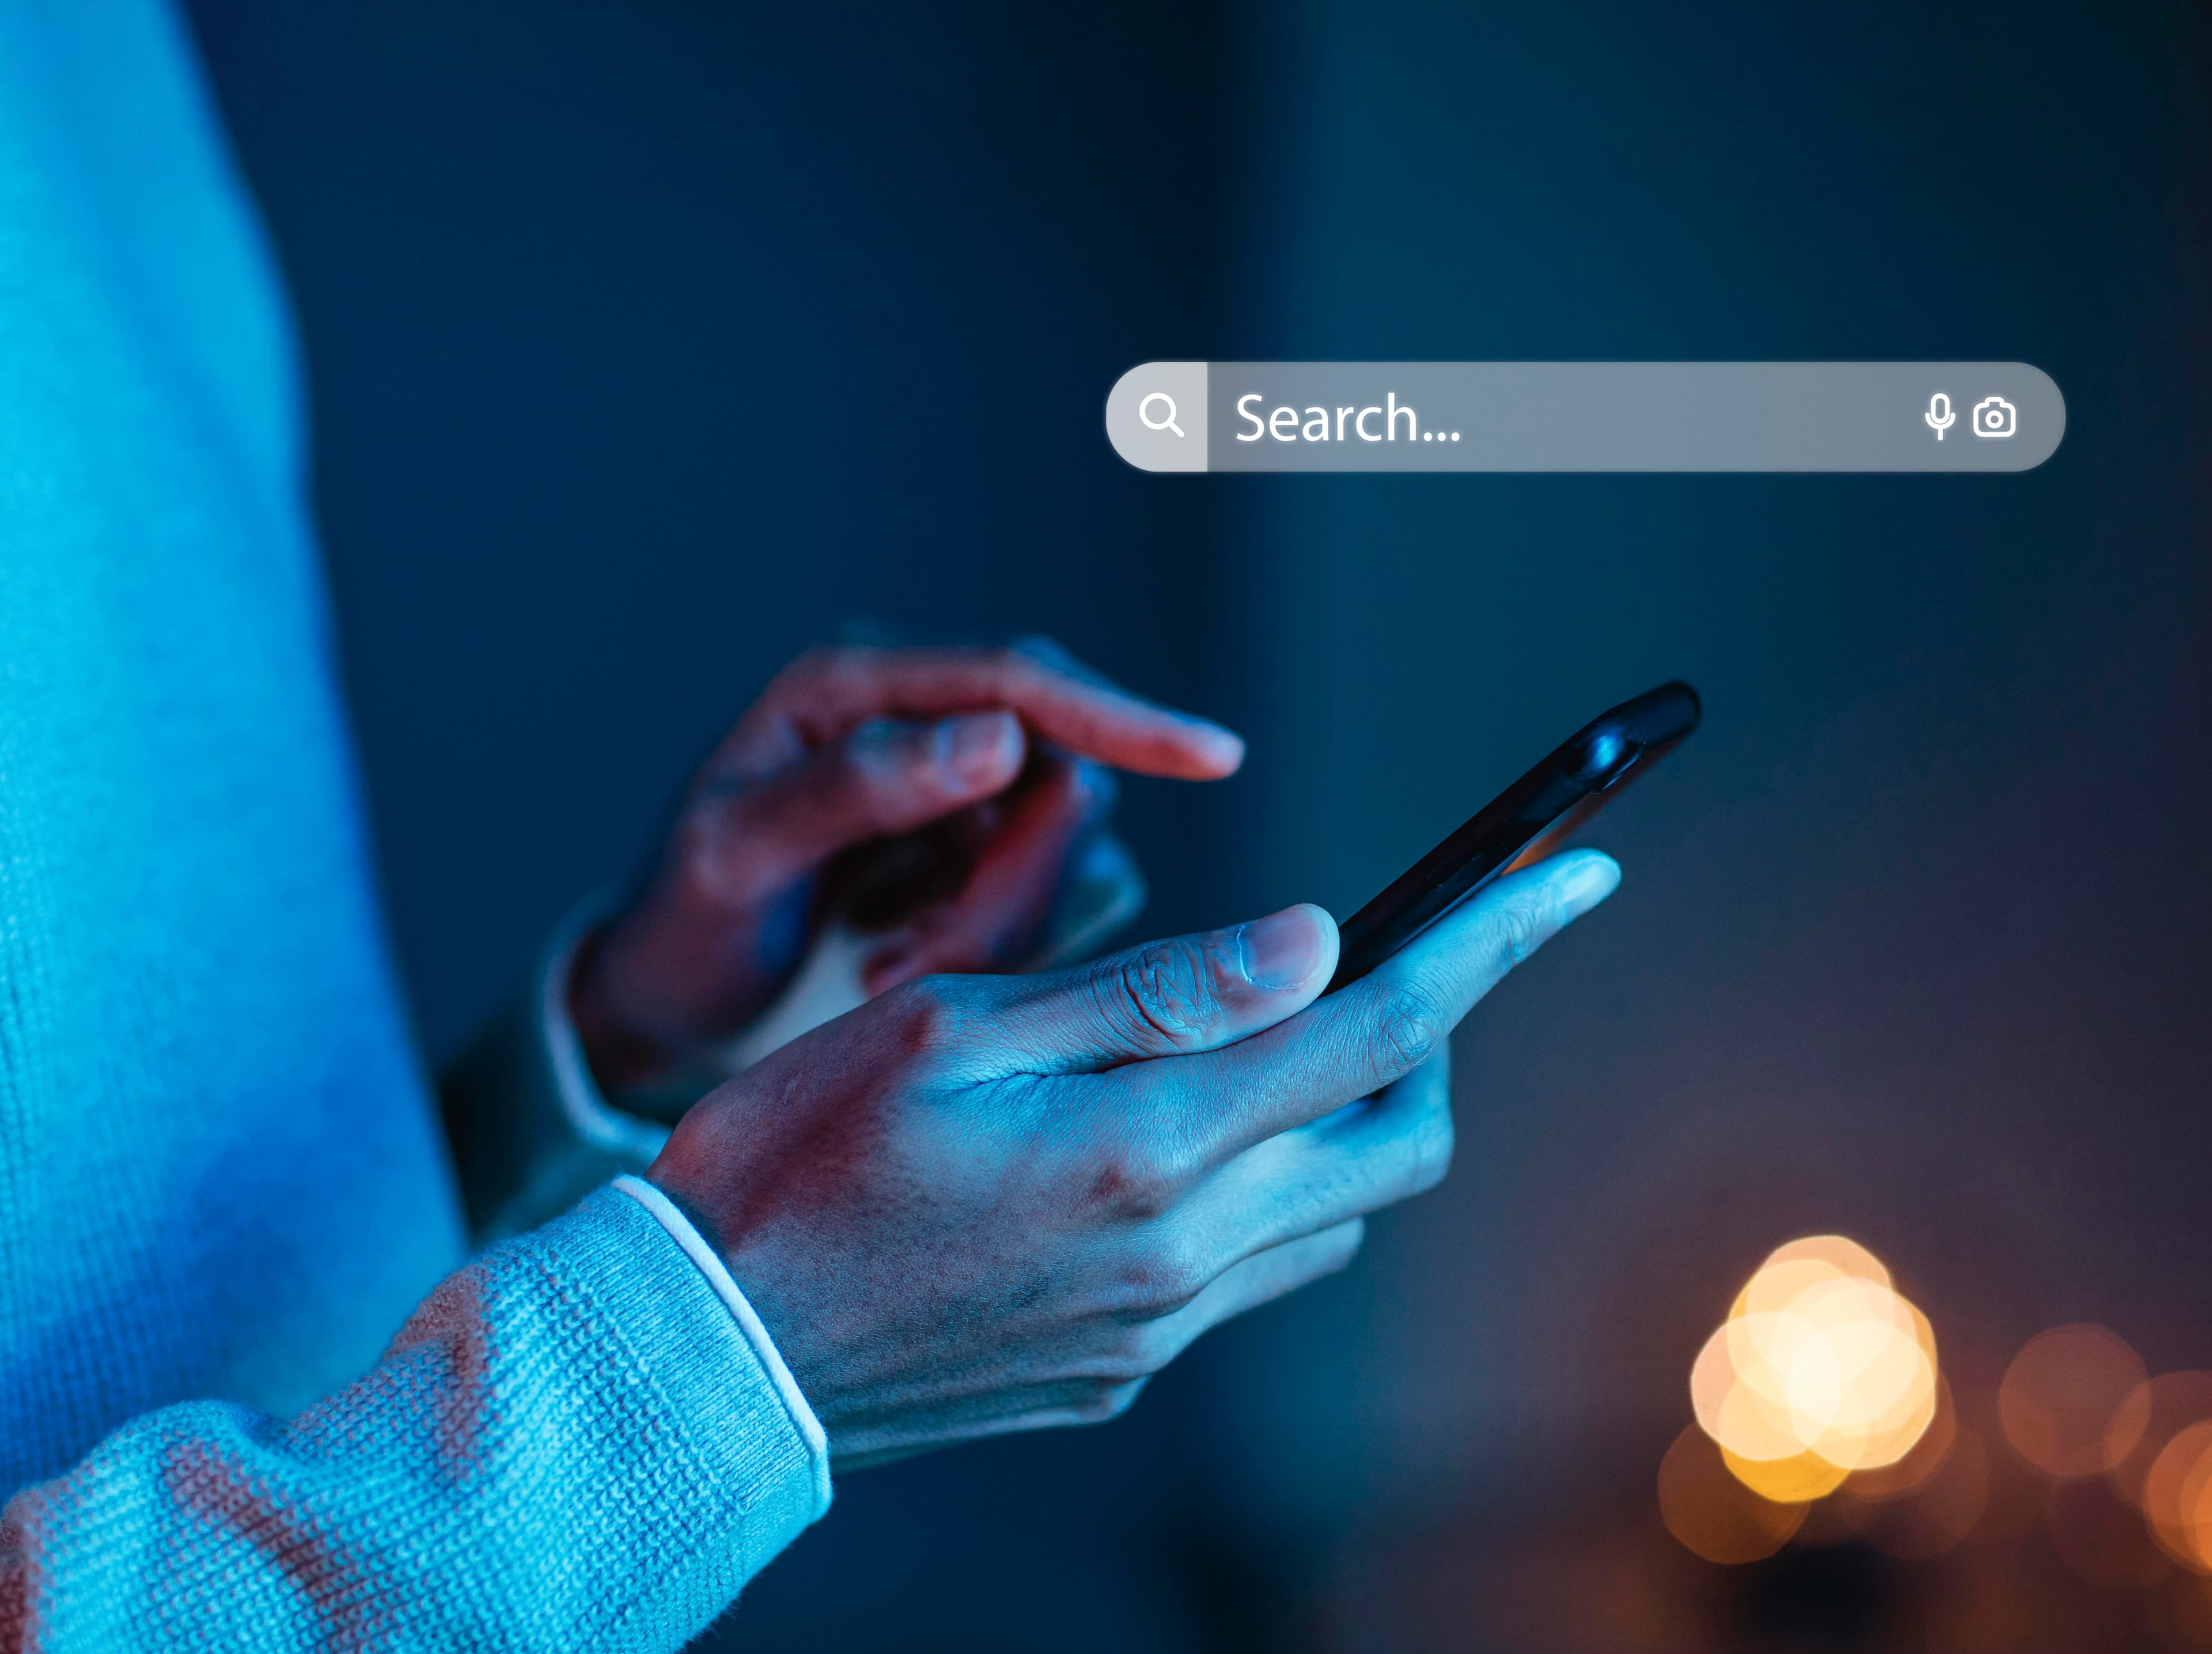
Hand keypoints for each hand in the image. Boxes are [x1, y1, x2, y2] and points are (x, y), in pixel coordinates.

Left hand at [569, 644, 1244, 1090]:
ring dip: (994, 927)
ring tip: (886, 967)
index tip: (1216, 754)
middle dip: (1009, 884)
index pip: (1021, 681)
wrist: (668, 1002)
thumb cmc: (685, 919)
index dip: (1123, 715)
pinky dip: (993, 951)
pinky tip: (903, 967)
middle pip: (1062, 775)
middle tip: (906, 963)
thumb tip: (997, 736)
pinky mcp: (982, 861)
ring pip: (1066, 851)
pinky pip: (1053, 903)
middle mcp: (925, 725)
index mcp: (857, 688)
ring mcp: (962, 795)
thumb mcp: (736, 853)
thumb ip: (857, 787)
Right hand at [648, 848, 1621, 1465]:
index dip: (1492, 939)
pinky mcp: (1118, 1370)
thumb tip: (1315, 938)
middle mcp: (1178, 1252)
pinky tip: (1165, 1152)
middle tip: (1379, 967)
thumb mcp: (950, 1027)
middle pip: (1397, 1139)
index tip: (1575, 876)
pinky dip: (1257, 1193)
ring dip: (1340, 1121)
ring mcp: (1155, 1328)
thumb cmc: (794, 1159)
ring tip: (1259, 1051)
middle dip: (1428, 1038)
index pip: (1376, 1024)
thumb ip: (1149, 990)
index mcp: (1141, 1144)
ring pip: (1333, 1213)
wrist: (703, 1353)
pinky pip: (1248, 1278)